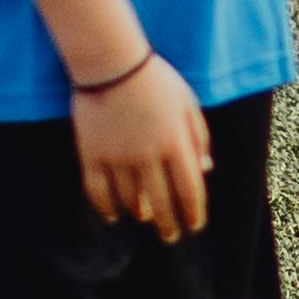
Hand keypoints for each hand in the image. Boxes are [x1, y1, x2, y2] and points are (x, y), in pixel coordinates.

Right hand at [71, 51, 210, 237]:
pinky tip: (113, 214)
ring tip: (143, 217)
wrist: (111, 62)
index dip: (193, 212)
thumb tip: (206, 169)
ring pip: (130, 198)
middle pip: (161, 202)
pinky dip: (105, 207)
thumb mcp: (188, 103)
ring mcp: (118, 156)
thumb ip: (199, 137)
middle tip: (170, 236)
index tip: (194, 225)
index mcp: (175, 143)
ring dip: (139, 213)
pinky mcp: (92, 154)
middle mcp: (148, 155)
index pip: (189, 190)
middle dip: (168, 224)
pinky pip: (97, 190)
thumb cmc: (155, 80)